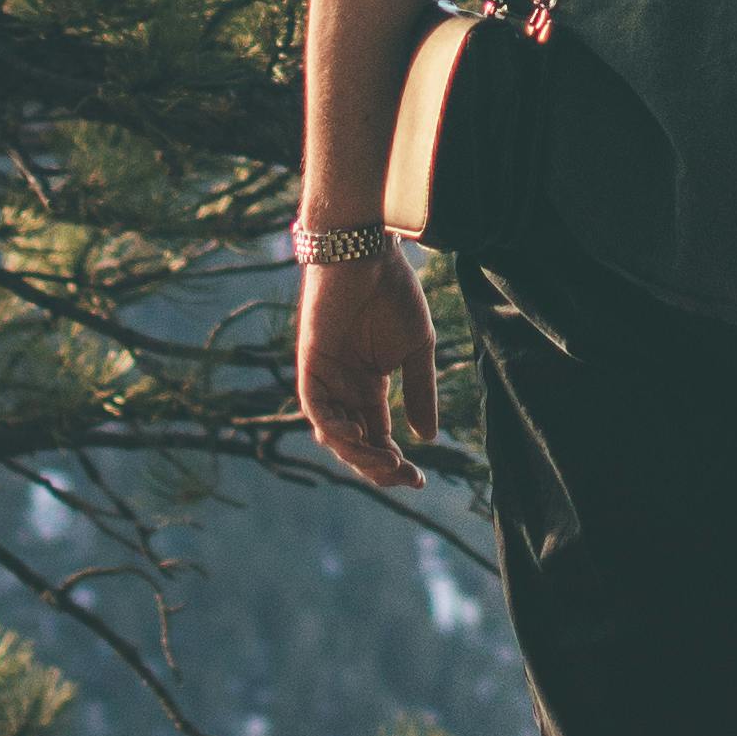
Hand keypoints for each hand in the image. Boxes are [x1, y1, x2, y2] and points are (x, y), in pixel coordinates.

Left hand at [298, 248, 439, 488]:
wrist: (368, 254)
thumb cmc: (393, 294)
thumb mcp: (416, 351)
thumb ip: (419, 393)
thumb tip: (426, 438)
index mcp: (368, 388)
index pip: (378, 439)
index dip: (395, 465)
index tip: (420, 481)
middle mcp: (344, 389)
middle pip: (355, 445)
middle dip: (378, 467)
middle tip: (403, 476)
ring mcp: (325, 379)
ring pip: (332, 434)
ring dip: (357, 454)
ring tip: (386, 462)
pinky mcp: (310, 364)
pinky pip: (315, 407)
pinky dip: (332, 426)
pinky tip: (357, 436)